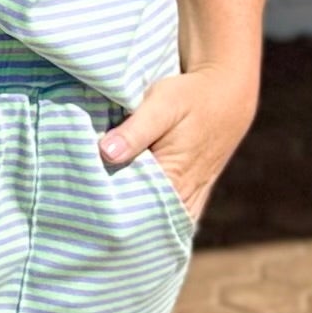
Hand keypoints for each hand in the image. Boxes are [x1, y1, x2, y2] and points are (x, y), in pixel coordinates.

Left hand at [99, 59, 260, 224]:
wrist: (228, 91)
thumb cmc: (191, 95)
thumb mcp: (162, 104)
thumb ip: (135, 131)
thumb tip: (106, 153)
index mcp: (174, 179)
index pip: (134, 209)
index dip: (108, 210)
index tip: (84, 207)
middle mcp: (185, 196)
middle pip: (144, 220)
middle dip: (118, 220)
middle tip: (87, 216)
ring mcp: (191, 197)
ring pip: (157, 221)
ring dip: (135, 220)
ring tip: (104, 221)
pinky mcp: (193, 192)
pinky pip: (171, 216)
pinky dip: (153, 218)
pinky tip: (134, 219)